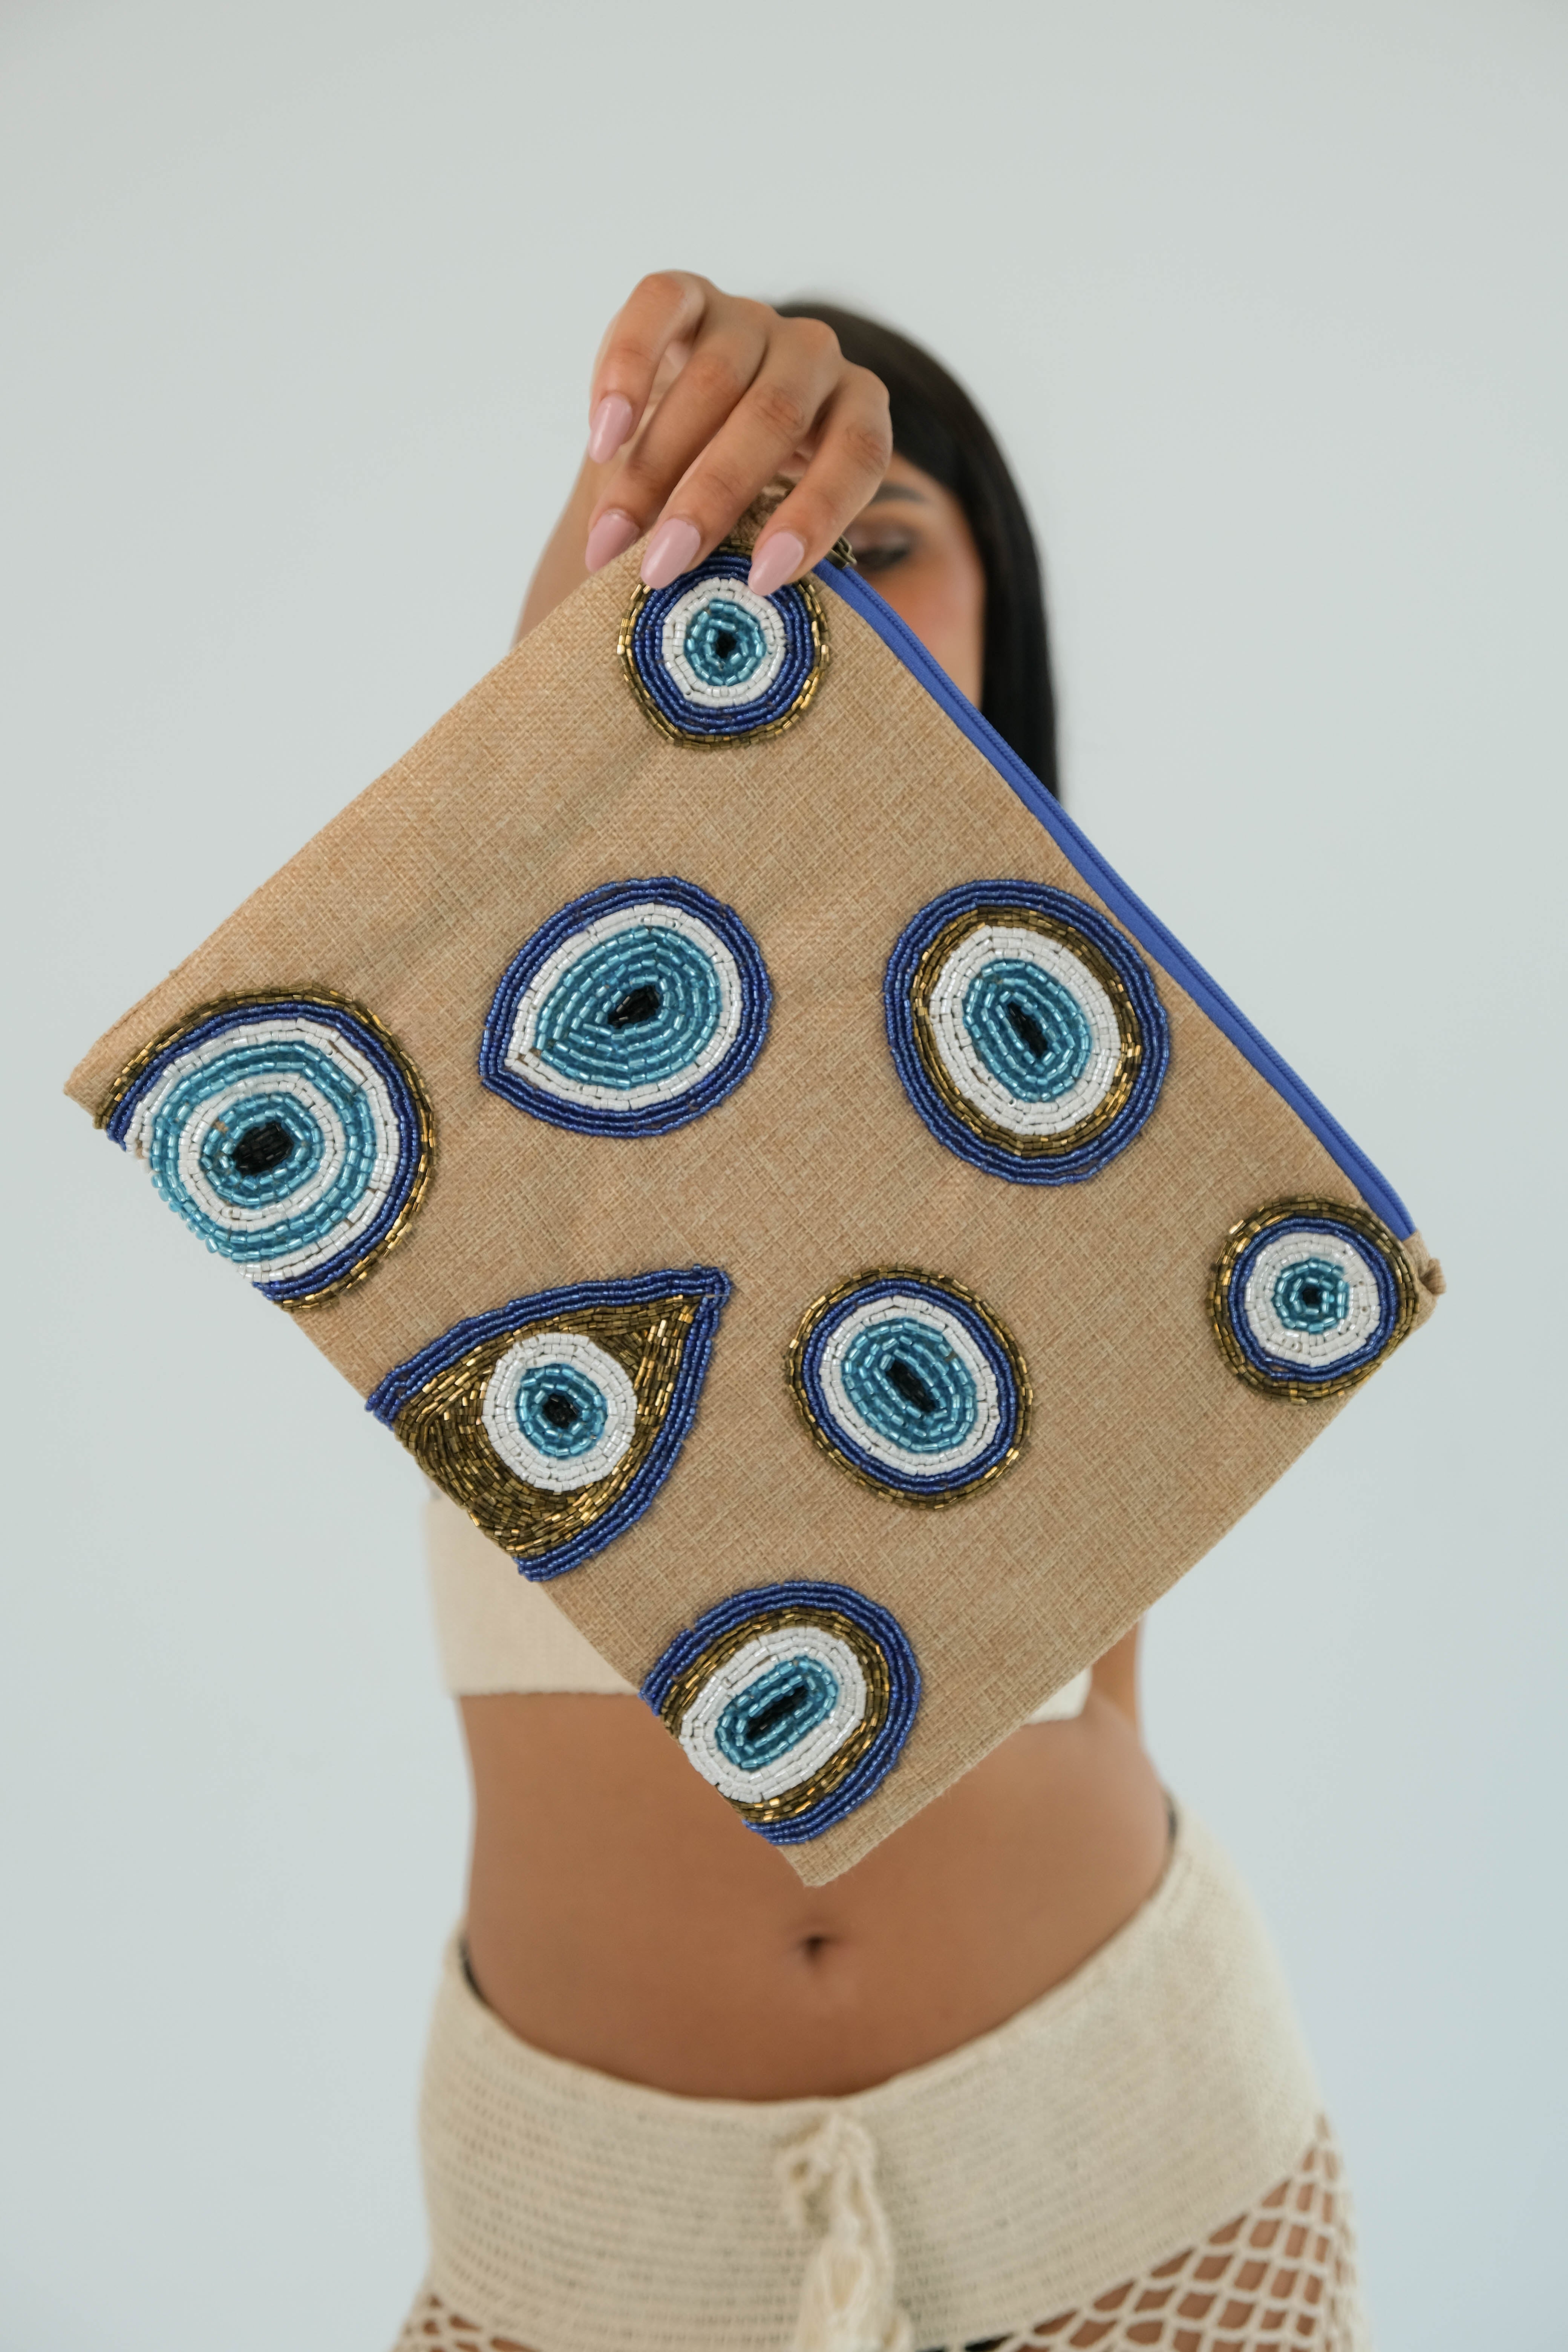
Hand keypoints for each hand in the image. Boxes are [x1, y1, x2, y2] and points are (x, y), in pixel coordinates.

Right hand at [515, 275, 890, 640]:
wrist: (683, 428)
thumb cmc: (736, 497)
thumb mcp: (760, 525)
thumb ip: (756, 553)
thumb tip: (728, 625)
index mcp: (856, 412)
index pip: (859, 457)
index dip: (815, 517)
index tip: (762, 580)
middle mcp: (814, 357)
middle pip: (774, 419)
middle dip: (711, 501)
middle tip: (660, 569)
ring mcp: (751, 317)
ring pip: (714, 378)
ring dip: (654, 466)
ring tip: (611, 534)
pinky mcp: (688, 293)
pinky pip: (659, 308)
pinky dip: (625, 372)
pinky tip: (603, 437)